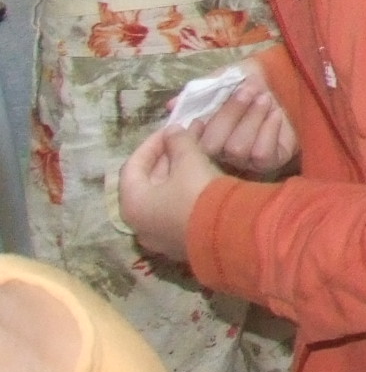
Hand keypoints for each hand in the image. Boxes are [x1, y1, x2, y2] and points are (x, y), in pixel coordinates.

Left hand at [119, 126, 222, 260]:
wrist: (227, 235)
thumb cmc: (198, 194)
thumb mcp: (189, 161)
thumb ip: (178, 142)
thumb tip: (173, 131)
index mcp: (132, 202)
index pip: (133, 165)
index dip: (152, 143)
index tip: (171, 128)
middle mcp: (139, 222)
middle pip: (147, 182)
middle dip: (167, 157)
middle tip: (186, 139)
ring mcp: (158, 236)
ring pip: (162, 198)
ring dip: (176, 174)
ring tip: (197, 155)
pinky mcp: (178, 242)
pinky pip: (174, 212)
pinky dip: (182, 193)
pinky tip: (201, 180)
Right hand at [195, 63, 297, 178]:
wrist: (289, 79)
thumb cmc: (252, 79)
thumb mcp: (225, 77)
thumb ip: (200, 90)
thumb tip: (171, 105)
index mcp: (205, 132)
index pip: (188, 141)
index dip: (195, 127)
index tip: (211, 105)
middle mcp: (221, 151)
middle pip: (213, 145)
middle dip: (231, 113)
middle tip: (250, 90)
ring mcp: (244, 159)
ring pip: (237, 148)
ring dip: (253, 118)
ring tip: (265, 99)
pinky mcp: (269, 162)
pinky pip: (261, 154)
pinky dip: (269, 130)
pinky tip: (276, 115)